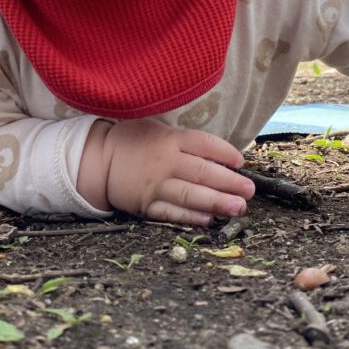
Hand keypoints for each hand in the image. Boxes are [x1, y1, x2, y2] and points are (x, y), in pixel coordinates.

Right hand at [80, 119, 254, 225]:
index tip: (241, 162)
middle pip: (202, 172)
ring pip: (191, 195)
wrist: (98, 160)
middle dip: (229, 182)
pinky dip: (192, 217)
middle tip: (249, 191)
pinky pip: (172, 213)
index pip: (204, 144)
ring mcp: (155, 185)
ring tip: (239, 208)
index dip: (225, 153)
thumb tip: (220, 155)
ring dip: (217, 202)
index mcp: (169, 139)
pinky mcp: (146, 205)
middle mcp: (165, 162)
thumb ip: (186, 140)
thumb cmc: (133, 141)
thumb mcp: (158, 129)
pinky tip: (210, 219)